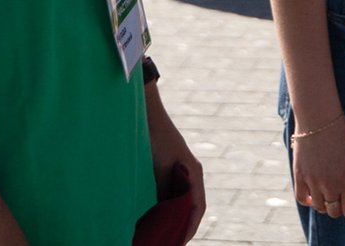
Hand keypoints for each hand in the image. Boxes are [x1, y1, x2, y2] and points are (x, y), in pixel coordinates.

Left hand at [143, 86, 205, 238]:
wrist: (147, 112)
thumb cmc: (154, 136)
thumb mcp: (160, 165)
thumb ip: (164, 187)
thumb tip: (162, 211)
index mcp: (193, 173)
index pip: (197, 207)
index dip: (190, 226)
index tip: (181, 242)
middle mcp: (189, 174)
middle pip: (190, 206)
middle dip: (182, 226)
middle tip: (171, 242)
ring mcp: (179, 171)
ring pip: (180, 201)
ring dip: (173, 217)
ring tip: (162, 234)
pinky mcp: (167, 169)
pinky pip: (169, 193)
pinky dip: (164, 207)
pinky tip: (152, 215)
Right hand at [291, 116, 344, 220]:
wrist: (319, 119)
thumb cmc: (343, 135)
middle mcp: (329, 185)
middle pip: (334, 212)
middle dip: (339, 208)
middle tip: (341, 198)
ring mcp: (312, 182)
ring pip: (318, 207)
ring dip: (324, 205)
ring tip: (328, 194)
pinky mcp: (299, 176)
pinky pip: (301, 198)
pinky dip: (307, 201)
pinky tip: (313, 196)